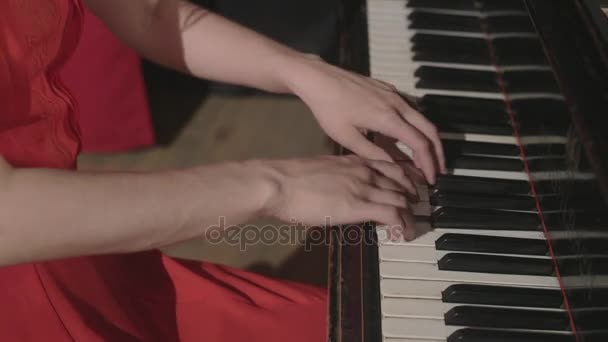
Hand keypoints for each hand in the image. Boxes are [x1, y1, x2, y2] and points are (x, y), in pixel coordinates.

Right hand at [260, 155, 417, 239]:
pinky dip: (400, 225)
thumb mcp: (320, 170)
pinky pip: (391, 214)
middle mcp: (364, 171)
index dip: (406, 179)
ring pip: (401, 199)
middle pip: (402, 183)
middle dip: (413, 198)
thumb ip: (337, 177)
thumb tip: (339, 189)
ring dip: (410, 215)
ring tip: (411, 228)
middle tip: (416, 211)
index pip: (391, 166)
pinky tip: (400, 235)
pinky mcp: (358, 206)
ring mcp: (363, 187)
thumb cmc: (290, 179)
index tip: (410, 190)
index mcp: (354, 161)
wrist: (279, 183)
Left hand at [282, 55, 444, 183]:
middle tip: (438, 171)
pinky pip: (410, 111)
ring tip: (425, 160)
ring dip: (427, 140)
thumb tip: (393, 168)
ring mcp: (394, 95)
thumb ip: (373, 154)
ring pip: (422, 119)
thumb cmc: (329, 108)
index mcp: (388, 118)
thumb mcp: (347, 137)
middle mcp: (397, 104)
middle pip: (430, 130)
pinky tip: (407, 140)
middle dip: (437, 153)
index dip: (429, 163)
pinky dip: (416, 127)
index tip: (431, 178)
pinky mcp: (388, 90)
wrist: (319, 79)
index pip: (420, 143)